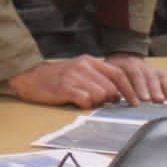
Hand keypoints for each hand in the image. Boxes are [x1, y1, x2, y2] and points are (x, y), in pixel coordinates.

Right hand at [8, 56, 140, 107]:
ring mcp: (75, 77)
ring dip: (95, 102)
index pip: (118, 75)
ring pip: (99, 95)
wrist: (30, 76)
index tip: (136, 102)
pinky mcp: (65, 88)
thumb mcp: (79, 70)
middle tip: (98, 102)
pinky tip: (77, 102)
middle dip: (108, 99)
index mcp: (90, 61)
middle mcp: (84, 67)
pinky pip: (85, 100)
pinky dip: (84, 104)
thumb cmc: (57, 77)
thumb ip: (97, 78)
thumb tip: (116, 94)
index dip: (129, 90)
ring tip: (83, 100)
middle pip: (110, 88)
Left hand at [105, 53, 166, 103]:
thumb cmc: (114, 71)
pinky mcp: (160, 73)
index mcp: (127, 65)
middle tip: (158, 100)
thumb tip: (111, 97)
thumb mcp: (108, 75)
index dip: (138, 87)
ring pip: (162, 77)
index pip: (134, 74)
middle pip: (150, 76)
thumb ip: (110, 85)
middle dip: (155, 89)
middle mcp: (142, 66)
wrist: (123, 57)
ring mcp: (152, 69)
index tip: (140, 100)